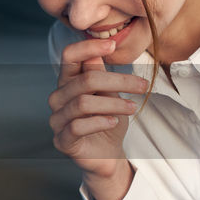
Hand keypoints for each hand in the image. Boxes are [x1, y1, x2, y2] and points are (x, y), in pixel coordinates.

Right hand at [49, 38, 147, 199]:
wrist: (108, 155)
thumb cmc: (108, 121)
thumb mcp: (111, 94)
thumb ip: (104, 74)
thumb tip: (105, 45)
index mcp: (68, 82)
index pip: (69, 57)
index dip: (88, 47)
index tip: (112, 44)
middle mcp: (58, 98)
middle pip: (84, 80)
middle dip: (118, 81)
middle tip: (142, 86)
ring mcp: (57, 120)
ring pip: (83, 103)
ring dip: (113, 104)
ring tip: (132, 107)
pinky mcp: (62, 141)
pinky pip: (77, 126)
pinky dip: (100, 122)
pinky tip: (114, 122)